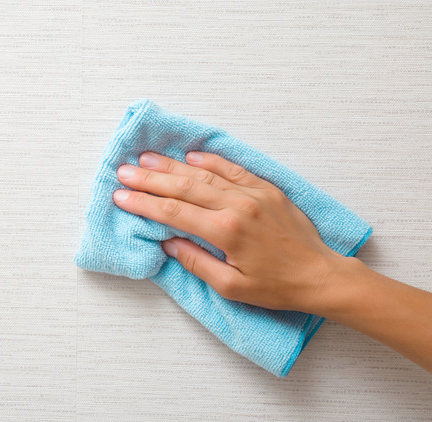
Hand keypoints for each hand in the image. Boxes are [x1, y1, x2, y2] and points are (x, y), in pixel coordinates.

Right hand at [112, 151, 348, 313]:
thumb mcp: (231, 287)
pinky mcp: (266, 188)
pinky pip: (233, 168)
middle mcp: (237, 206)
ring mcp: (253, 193)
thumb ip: (197, 262)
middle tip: (124, 171)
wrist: (320, 275)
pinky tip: (190, 156)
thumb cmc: (276, 287)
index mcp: (226, 231)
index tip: (121, 196)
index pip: (174, 212)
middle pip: (184, 187)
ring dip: (173, 165)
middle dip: (150, 179)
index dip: (144, 204)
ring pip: (205, 174)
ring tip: (147, 159)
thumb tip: (168, 243)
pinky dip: (210, 160)